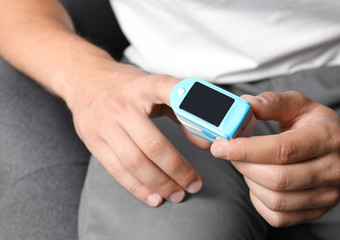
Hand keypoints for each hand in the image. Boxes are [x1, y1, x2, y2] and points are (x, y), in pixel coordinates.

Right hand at [69, 62, 208, 206]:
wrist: (84, 80)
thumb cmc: (126, 86)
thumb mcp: (154, 87)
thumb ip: (181, 110)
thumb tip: (204, 142)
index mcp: (143, 86)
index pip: (169, 91)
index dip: (189, 107)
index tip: (208, 133)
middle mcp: (122, 105)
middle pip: (154, 145)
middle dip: (178, 170)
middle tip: (194, 185)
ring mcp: (104, 124)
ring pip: (135, 163)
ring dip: (160, 184)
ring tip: (177, 195)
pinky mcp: (93, 141)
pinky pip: (117, 171)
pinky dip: (138, 188)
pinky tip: (154, 197)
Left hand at [211, 91, 339, 226]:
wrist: (339, 148)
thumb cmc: (314, 125)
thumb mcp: (299, 105)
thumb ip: (272, 103)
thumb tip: (246, 104)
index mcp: (326, 138)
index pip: (282, 150)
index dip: (246, 149)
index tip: (220, 146)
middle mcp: (332, 170)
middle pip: (277, 178)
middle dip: (243, 165)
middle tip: (230, 153)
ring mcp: (326, 195)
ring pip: (276, 200)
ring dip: (250, 182)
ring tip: (247, 164)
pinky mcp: (316, 210)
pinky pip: (278, 216)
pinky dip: (258, 201)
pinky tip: (258, 182)